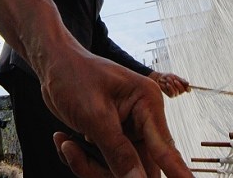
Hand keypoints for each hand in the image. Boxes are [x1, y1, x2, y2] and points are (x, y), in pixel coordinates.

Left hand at [42, 51, 192, 177]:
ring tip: (66, 145)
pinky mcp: (114, 140)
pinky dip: (83, 161)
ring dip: (89, 166)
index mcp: (148, 104)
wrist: (53, 65)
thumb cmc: (74, 77)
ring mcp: (129, 132)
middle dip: (103, 170)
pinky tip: (65, 141)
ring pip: (120, 170)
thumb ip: (118, 152)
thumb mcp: (94, 116)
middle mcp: (144, 120)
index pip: (166, 150)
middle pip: (139, 167)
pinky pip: (105, 166)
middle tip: (74, 154)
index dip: (179, 174)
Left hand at [149, 72, 190, 97]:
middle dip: (178, 84)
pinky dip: (170, 87)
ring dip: (172, 84)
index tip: (188, 86)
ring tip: (168, 79)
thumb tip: (188, 84)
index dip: (188, 88)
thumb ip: (181, 81)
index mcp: (182, 86)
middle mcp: (179, 91)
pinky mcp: (171, 95)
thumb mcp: (175, 77)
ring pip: (177, 90)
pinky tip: (167, 84)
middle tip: (174, 80)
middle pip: (183, 90)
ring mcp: (175, 94)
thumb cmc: (167, 77)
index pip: (188, 89)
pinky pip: (173, 92)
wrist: (159, 78)